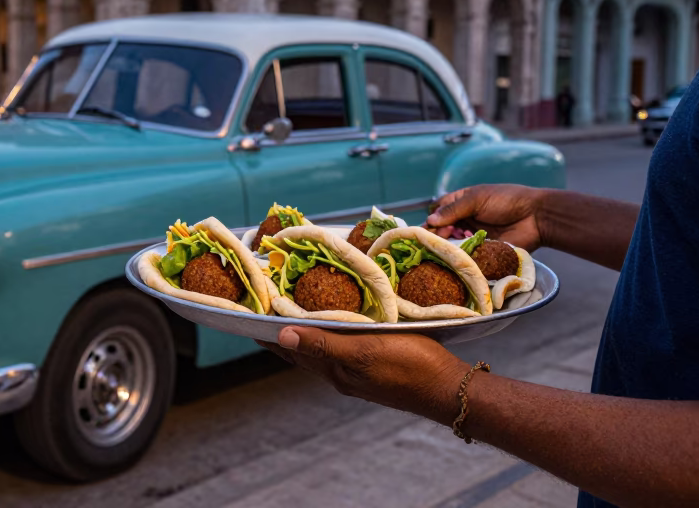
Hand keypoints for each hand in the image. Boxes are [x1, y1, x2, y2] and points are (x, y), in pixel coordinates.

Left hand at [257, 327, 467, 424]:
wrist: (449, 390)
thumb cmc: (410, 367)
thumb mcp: (363, 350)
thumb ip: (323, 345)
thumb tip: (282, 336)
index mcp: (334, 370)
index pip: (290, 350)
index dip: (270, 333)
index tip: (249, 315)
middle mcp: (341, 374)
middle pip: (303, 351)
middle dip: (284, 332)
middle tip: (266, 309)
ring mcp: (359, 374)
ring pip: (324, 351)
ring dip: (308, 333)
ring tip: (295, 312)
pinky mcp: (377, 368)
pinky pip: (344, 349)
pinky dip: (332, 336)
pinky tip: (339, 325)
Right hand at [426, 184, 546, 251]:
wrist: (536, 217)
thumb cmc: (507, 201)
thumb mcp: (477, 199)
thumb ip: (453, 209)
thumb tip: (429, 220)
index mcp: (462, 202)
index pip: (438, 211)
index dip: (432, 219)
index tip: (429, 227)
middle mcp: (465, 220)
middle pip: (442, 229)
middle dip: (438, 234)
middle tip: (440, 238)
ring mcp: (473, 236)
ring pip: (452, 244)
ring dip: (447, 246)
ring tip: (447, 247)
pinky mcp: (482, 251)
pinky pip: (467, 255)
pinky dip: (460, 257)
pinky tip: (457, 257)